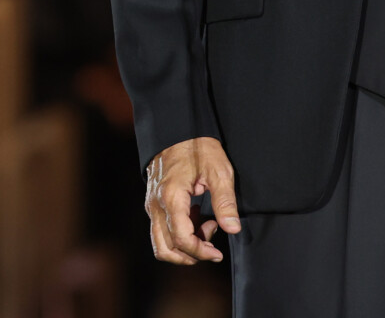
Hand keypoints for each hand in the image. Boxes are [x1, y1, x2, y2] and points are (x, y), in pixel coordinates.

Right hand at [145, 137, 240, 263]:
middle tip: (212, 245)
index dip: (200, 252)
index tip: (218, 253)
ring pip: (160, 243)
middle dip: (191, 255)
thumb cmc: (198, 147)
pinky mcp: (153, 202)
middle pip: (166, 249)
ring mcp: (151, 204)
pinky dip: (178, 234)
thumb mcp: (218, 171)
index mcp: (171, 198)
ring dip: (183, 247)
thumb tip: (233, 229)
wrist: (176, 129)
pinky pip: (161, 230)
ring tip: (205, 228)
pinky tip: (197, 217)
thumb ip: (225, 202)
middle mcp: (156, 205)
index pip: (181, 239)